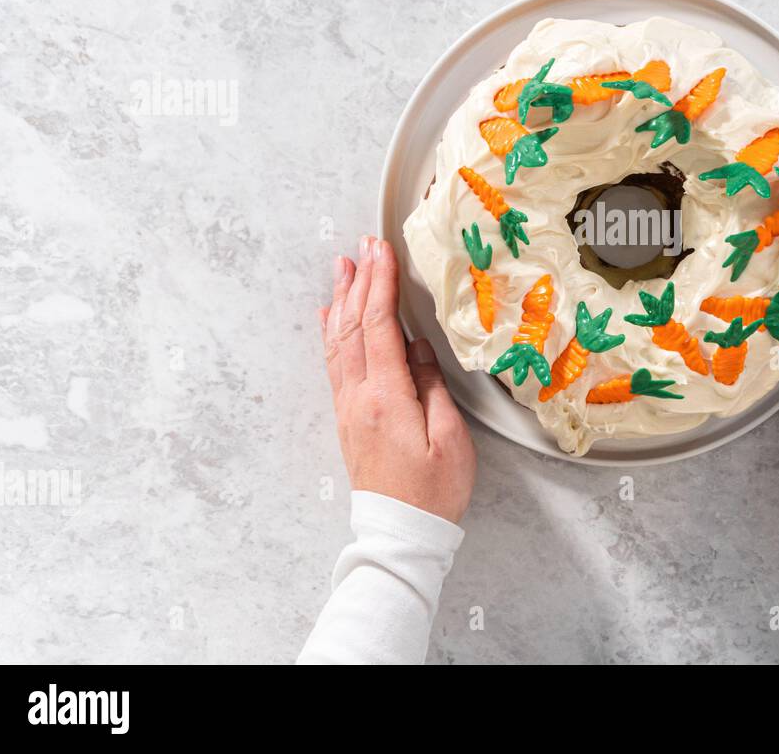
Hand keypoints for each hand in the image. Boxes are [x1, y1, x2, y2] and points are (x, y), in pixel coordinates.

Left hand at [320, 235, 474, 522]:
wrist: (400, 533)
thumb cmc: (432, 493)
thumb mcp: (449, 440)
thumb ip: (432, 389)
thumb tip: (419, 350)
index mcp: (386, 398)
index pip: (379, 327)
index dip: (380, 285)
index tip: (383, 251)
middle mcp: (359, 398)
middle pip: (353, 326)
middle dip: (359, 281)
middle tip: (363, 245)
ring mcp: (349, 407)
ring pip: (339, 341)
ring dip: (341, 300)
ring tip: (343, 267)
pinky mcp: (349, 418)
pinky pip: (334, 363)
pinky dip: (331, 332)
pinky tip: (329, 316)